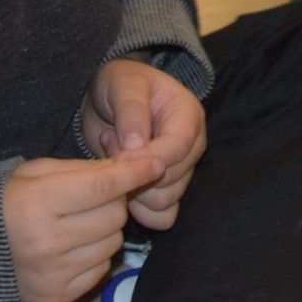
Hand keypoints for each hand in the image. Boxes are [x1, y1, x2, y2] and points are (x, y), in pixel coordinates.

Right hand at [3, 149, 166, 301]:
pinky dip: (95, 255)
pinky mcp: (56, 295)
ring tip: (80, 223)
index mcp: (37, 204)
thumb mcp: (40, 171)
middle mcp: (45, 242)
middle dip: (114, 201)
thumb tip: (134, 165)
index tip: (156, 163)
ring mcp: (51, 273)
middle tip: (94, 198)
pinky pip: (101, 269)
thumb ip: (86, 169)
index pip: (102, 187)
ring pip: (113, 243)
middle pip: (115, 216)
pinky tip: (73, 247)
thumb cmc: (13, 199)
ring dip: (106, 230)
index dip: (134, 173)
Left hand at [82, 58, 207, 229]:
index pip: (179, 147)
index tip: (119, 157)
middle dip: (135, 170)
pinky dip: (139, 210)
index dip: (149, 157)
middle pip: (172, 179)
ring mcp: (182, 172)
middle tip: (111, 144)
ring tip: (115, 158)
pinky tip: (123, 186)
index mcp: (188, 117)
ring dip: (132, 187)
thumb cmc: (121, 85)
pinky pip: (162, 217)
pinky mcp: (167, 192)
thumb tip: (136, 147)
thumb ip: (131, 112)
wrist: (109, 102)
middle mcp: (192, 147)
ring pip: (164, 201)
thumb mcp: (123, 85)